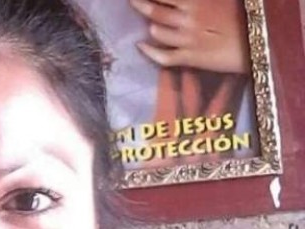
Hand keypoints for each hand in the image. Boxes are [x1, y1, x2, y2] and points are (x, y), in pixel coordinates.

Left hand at [129, 0, 250, 73]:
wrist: (260, 44)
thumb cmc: (245, 18)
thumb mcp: (223, 0)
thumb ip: (198, 0)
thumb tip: (184, 1)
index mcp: (196, 1)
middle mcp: (187, 18)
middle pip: (154, 11)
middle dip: (140, 4)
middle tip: (132, 2)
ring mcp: (186, 39)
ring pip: (156, 31)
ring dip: (150, 26)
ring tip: (149, 23)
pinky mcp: (189, 58)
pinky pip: (161, 56)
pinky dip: (148, 51)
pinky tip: (141, 46)